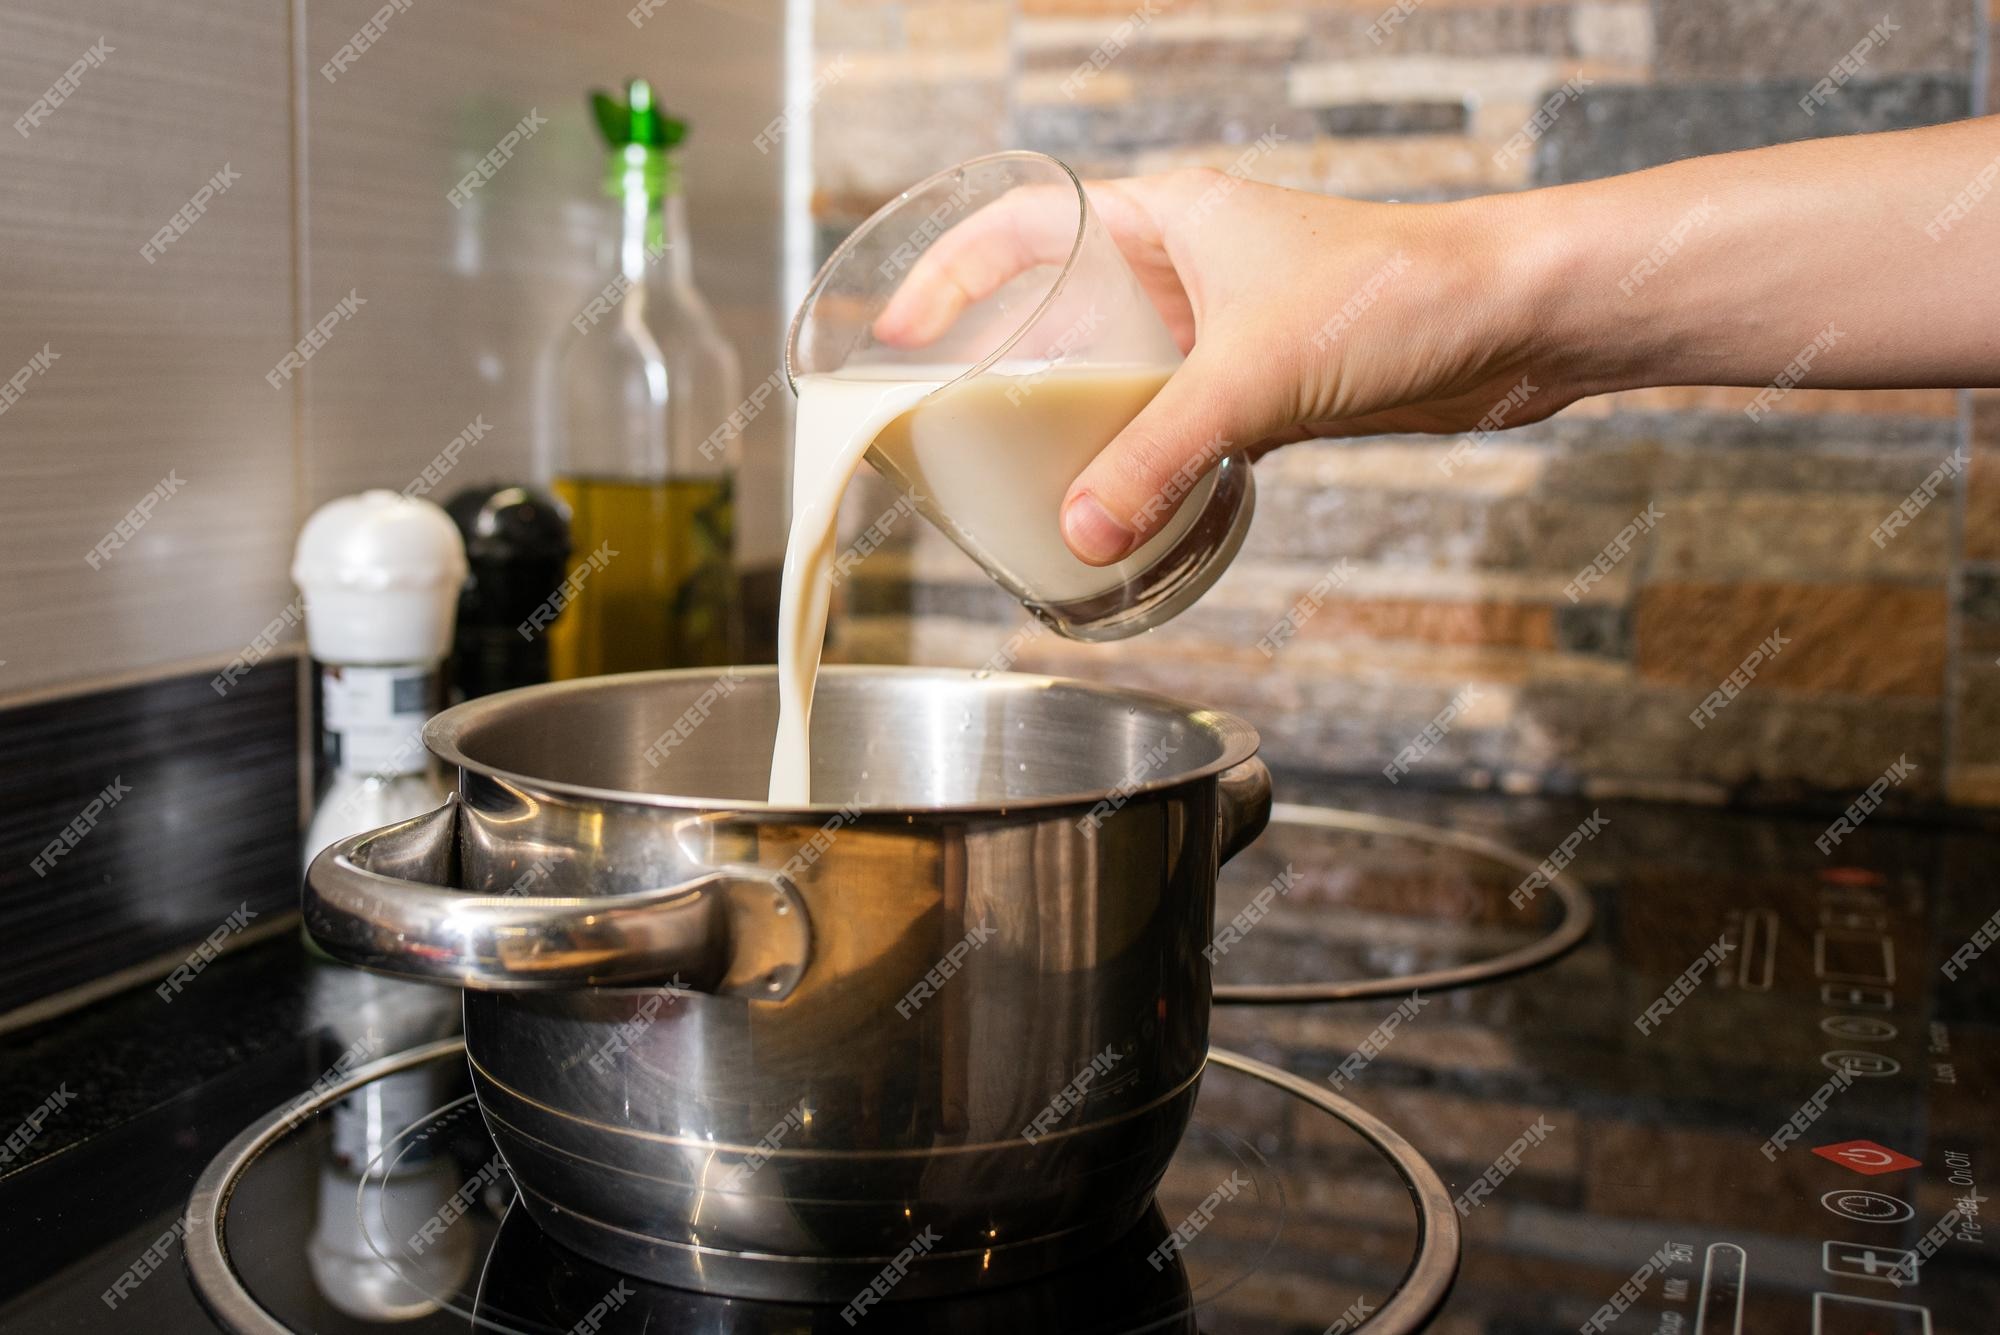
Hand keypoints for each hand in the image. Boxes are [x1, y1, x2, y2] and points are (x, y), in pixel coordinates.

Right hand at [873, 170, 1572, 563]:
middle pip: (1063, 304)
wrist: (1515, 319)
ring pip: (1122, 368)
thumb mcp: (1254, 379)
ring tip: (1022, 476)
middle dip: (1005, 363)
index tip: (900, 337)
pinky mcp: (1269, 378)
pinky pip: (1176, 416)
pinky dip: (1143, 454)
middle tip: (953, 426)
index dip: (949, 278)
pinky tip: (1120, 500)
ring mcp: (1228, 321)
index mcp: (1166, 216)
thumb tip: (1080, 533)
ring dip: (1077, 419)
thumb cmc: (1398, 295)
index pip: (1021, 227)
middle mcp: (1189, 261)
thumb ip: (1158, 458)